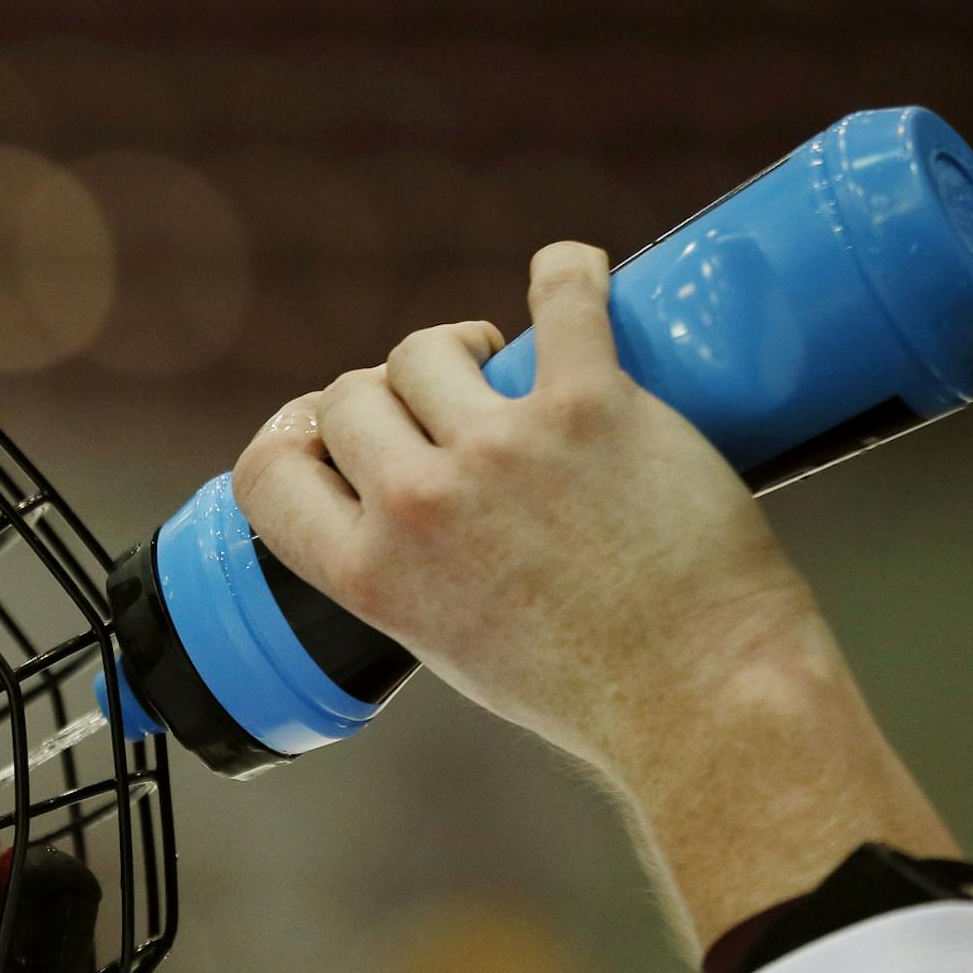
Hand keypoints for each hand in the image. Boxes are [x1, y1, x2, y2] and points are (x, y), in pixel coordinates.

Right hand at [231, 242, 826, 773]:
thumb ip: (403, 572)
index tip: (337, 432)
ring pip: (428, 347)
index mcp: (369, 574)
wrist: (703, 699)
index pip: (269, 471)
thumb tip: (400, 505)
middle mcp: (418, 505)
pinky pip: (562, 298)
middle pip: (351, 395)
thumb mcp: (443, 643)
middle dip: (388, 395)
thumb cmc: (584, 690)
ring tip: (503, 366)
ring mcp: (502, 450)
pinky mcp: (592, 406)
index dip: (298, 439)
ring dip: (457, 347)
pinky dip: (564, 274)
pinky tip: (567, 274)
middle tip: (443, 408)